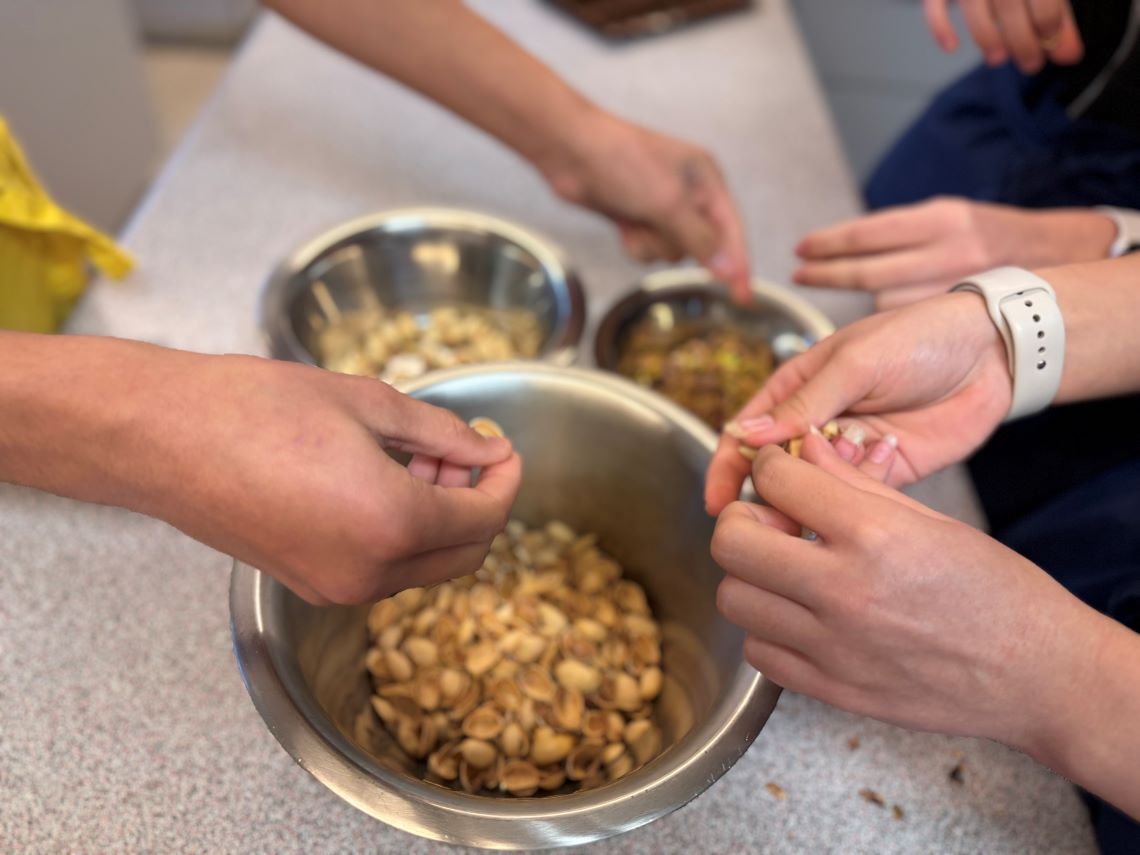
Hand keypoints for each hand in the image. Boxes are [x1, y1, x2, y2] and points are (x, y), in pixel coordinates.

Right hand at [121, 349, 520, 604]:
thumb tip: (488, 450)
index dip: (506, 482)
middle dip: (477, 504)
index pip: (484, 518)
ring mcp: (335, 586)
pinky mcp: (308, 583)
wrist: (161, 437)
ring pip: (424, 566)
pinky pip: (382, 570)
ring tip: (419, 458)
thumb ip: (440, 434)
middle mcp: (368, 571)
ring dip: (439, 519)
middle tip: (464, 453)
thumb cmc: (253, 407)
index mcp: (391, 523)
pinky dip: (402, 534)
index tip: (505, 450)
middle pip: (463, 554)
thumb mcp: (366, 403)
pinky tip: (384, 482)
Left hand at [542, 112, 751, 301]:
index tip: (743, 298)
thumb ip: (700, 238)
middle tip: (653, 220)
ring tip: (634, 218)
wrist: (570, 151)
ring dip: (651, 243)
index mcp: (707, 178)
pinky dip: (635, 243)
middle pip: (700, 246)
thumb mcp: (668, 202)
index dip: (739, 264)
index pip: (732, 230)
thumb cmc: (622, 162)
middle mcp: (690, 193)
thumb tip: (728, 269)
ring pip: (671, 251)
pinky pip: (648, 250)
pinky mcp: (638, 217)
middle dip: (675, 242)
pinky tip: (623, 225)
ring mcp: (662, 207)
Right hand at [704, 290, 1010, 513]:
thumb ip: (802, 404)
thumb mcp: (853, 362)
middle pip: (774, 472)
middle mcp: (815, 425)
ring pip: (814, 489)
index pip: (746, 435)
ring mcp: (849, 451)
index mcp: (795, 390)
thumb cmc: (917, 337)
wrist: (992, 351)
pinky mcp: (885, 472)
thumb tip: (746, 437)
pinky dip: (863, 486)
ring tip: (851, 462)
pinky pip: (858, 495)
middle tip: (778, 513)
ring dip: (823, 488)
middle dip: (772, 494)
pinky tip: (886, 452)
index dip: (726, 469)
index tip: (718, 504)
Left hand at [711, 433, 1101, 750]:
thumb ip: (853, 483)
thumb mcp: (930, 519)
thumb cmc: (994, 591)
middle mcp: (844, 591)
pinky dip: (767, 630)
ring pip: (734, 599)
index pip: (775, 480)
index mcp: (874, 536)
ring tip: (784, 572)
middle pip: (732, 543)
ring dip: (750, 577)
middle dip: (741, 521)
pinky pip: (758, 653)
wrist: (1037, 673)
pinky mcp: (832, 689)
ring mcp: (833, 647)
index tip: (779, 475)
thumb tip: (802, 449)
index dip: (770, 469)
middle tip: (767, 522)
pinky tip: (798, 616)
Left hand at [794, 198, 1116, 310]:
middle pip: (867, 271)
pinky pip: (906, 320)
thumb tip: (836, 247)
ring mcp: (953, 288)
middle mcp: (947, 253)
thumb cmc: (986, 237)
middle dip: (826, 273)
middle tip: (800, 274)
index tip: (800, 248)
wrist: (1052, 260)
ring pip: (883, 300)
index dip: (828, 243)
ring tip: (827, 285)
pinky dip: (886, 319)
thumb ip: (899, 233)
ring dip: (855, 297)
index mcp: (940, 220)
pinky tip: (876, 315)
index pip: (868, 233)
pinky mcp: (956, 316)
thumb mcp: (946, 216)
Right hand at [924, 0, 1082, 72]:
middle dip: (1021, 39)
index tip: (1051, 40)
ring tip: (998, 60)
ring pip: (973, 6)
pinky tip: (952, 47)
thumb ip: (1059, 16)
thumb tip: (1069, 56)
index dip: (1047, 19)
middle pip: (1008, 3)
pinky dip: (939, 27)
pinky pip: (934, 5)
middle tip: (1031, 65)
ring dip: (986, 37)